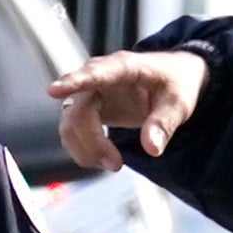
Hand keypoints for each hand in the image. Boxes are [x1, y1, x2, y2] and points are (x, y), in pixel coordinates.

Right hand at [48, 48, 206, 172]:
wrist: (173, 79)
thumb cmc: (176, 84)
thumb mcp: (180, 102)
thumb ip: (165, 122)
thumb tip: (151, 149)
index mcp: (124, 67)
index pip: (95, 73)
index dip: (74, 82)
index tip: (53, 91)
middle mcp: (99, 78)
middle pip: (78, 111)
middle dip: (92, 141)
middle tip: (117, 165)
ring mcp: (90, 94)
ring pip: (70, 124)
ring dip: (86, 149)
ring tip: (114, 165)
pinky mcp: (88, 109)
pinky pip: (73, 131)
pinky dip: (84, 150)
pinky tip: (104, 160)